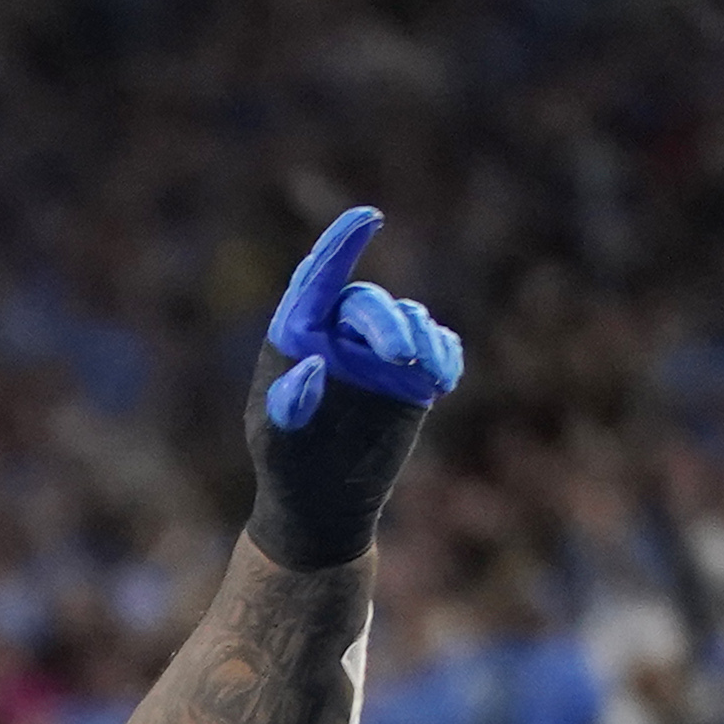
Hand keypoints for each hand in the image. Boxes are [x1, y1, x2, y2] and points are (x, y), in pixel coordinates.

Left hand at [244, 206, 462, 571]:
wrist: (323, 504)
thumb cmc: (288, 467)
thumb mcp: (279, 441)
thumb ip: (288, 403)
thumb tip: (312, 363)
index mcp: (297, 334)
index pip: (318, 278)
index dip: (341, 245)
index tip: (368, 219)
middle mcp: (340, 332)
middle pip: (369, 305)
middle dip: (388, 324)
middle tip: (401, 357)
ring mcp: (378, 351)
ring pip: (409, 321)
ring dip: (423, 340)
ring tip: (427, 372)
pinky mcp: (411, 374)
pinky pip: (437, 349)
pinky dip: (445, 356)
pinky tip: (443, 379)